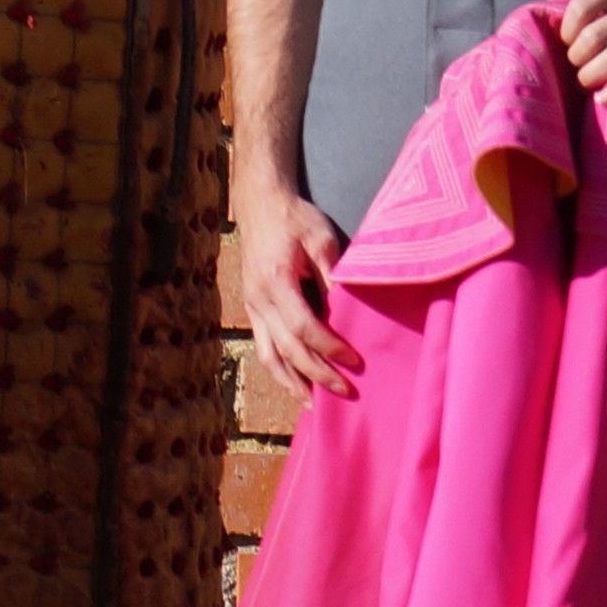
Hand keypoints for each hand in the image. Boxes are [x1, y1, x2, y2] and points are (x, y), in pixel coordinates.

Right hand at [234, 172, 355, 402]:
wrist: (260, 202)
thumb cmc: (294, 218)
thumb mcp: (321, 239)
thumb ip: (333, 275)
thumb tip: (348, 311)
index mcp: (276, 282)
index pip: (303, 327)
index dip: (329, 348)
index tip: (354, 360)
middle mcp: (259, 300)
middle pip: (287, 349)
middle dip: (317, 373)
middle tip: (345, 390)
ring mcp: (252, 305)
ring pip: (269, 355)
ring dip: (291, 382)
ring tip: (313, 404)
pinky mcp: (252, 306)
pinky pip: (263, 346)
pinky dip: (279, 368)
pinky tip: (294, 381)